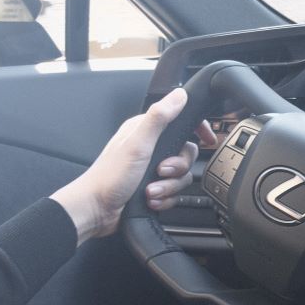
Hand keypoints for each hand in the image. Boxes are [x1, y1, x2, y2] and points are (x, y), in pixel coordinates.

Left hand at [52, 88, 212, 241]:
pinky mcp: (153, 188)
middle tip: (161, 171)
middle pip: (186, 154)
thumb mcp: (138, 143)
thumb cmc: (110, 176)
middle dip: (177, 167)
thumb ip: (159, 118)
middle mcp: (150, 148)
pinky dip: (164, 198)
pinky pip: (173, 193)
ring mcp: (151, 169)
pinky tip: (150, 199)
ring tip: (150, 190)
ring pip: (180, 176)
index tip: (208, 139)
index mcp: (145, 131)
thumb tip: (179, 95)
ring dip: (168, 187)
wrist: (97, 210)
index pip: (180, 121)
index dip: (197, 129)